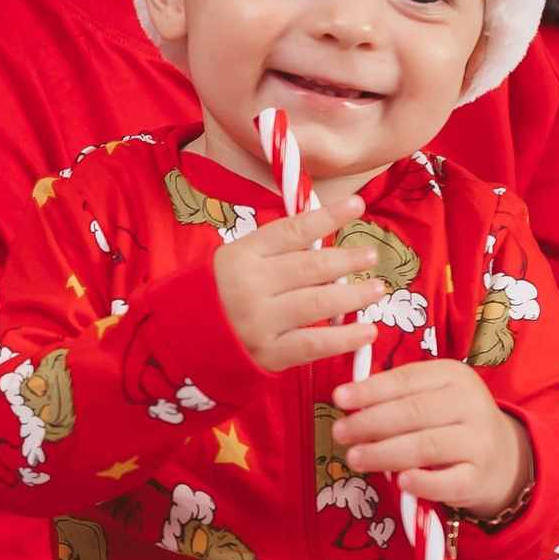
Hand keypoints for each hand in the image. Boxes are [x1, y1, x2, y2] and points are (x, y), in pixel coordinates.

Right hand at [214, 201, 384, 372]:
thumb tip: (324, 239)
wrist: (182, 342)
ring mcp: (260, 321)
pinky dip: (345, 338)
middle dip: (347, 259)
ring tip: (377, 288)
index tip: (357, 205)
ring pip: (318, 303)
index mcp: (241, 255)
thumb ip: (273, 252)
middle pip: (311, 266)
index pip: (293, 230)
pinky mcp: (268, 354)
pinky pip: (315, 344)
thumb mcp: (232, 262)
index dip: (328, 216)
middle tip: (370, 255)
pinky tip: (367, 331)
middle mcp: (250, 285)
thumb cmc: (213, 296)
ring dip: (354, 295)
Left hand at [332, 355, 530, 518]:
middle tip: (340, 432)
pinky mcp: (479, 478)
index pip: (405, 380)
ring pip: (426, 446)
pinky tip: (400, 482)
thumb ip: (397, 396)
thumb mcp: (433, 396)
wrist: (502, 458)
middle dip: (370, 423)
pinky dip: (423, 482)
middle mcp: (470, 404)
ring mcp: (478, 442)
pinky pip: (447, 482)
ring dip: (384, 453)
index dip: (370, 390)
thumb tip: (349, 401)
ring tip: (355, 457)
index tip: (339, 398)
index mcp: (453, 376)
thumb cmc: (451, 422)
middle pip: (412, 413)